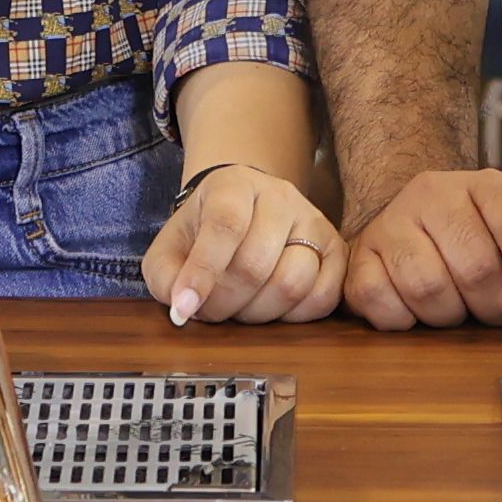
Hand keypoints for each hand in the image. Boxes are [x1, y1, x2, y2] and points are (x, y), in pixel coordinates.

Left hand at [148, 164, 342, 327]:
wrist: (245, 211)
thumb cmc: (203, 232)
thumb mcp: (171, 247)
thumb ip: (165, 276)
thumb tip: (183, 307)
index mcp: (233, 185)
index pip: (225, 225)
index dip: (204, 271)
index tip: (185, 307)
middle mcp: (279, 196)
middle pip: (256, 264)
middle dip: (226, 302)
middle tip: (211, 312)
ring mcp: (313, 220)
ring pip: (293, 282)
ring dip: (259, 313)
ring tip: (241, 309)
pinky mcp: (336, 249)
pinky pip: (325, 295)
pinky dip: (296, 317)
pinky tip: (273, 311)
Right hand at [339, 163, 501, 342]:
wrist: (413, 225)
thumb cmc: (482, 246)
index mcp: (490, 186)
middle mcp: (437, 192)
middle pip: (476, 266)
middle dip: (491, 307)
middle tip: (488, 309)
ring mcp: (393, 220)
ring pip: (428, 287)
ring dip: (448, 316)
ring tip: (453, 307)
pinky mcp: (359, 255)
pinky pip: (382, 302)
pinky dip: (404, 322)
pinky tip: (415, 311)